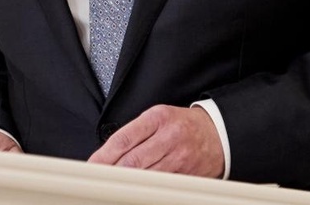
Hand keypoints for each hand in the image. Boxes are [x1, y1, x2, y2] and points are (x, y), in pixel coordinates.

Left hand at [87, 105, 223, 177]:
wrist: (218, 134)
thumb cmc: (182, 125)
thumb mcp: (159, 117)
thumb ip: (135, 133)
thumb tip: (107, 154)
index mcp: (158, 117)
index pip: (124, 138)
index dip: (104, 155)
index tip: (92, 165)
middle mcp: (169, 136)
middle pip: (132, 161)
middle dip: (111, 172)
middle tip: (98, 179)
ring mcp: (179, 158)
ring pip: (145, 177)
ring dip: (126, 184)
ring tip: (113, 186)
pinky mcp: (187, 176)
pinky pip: (162, 186)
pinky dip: (146, 190)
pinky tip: (138, 190)